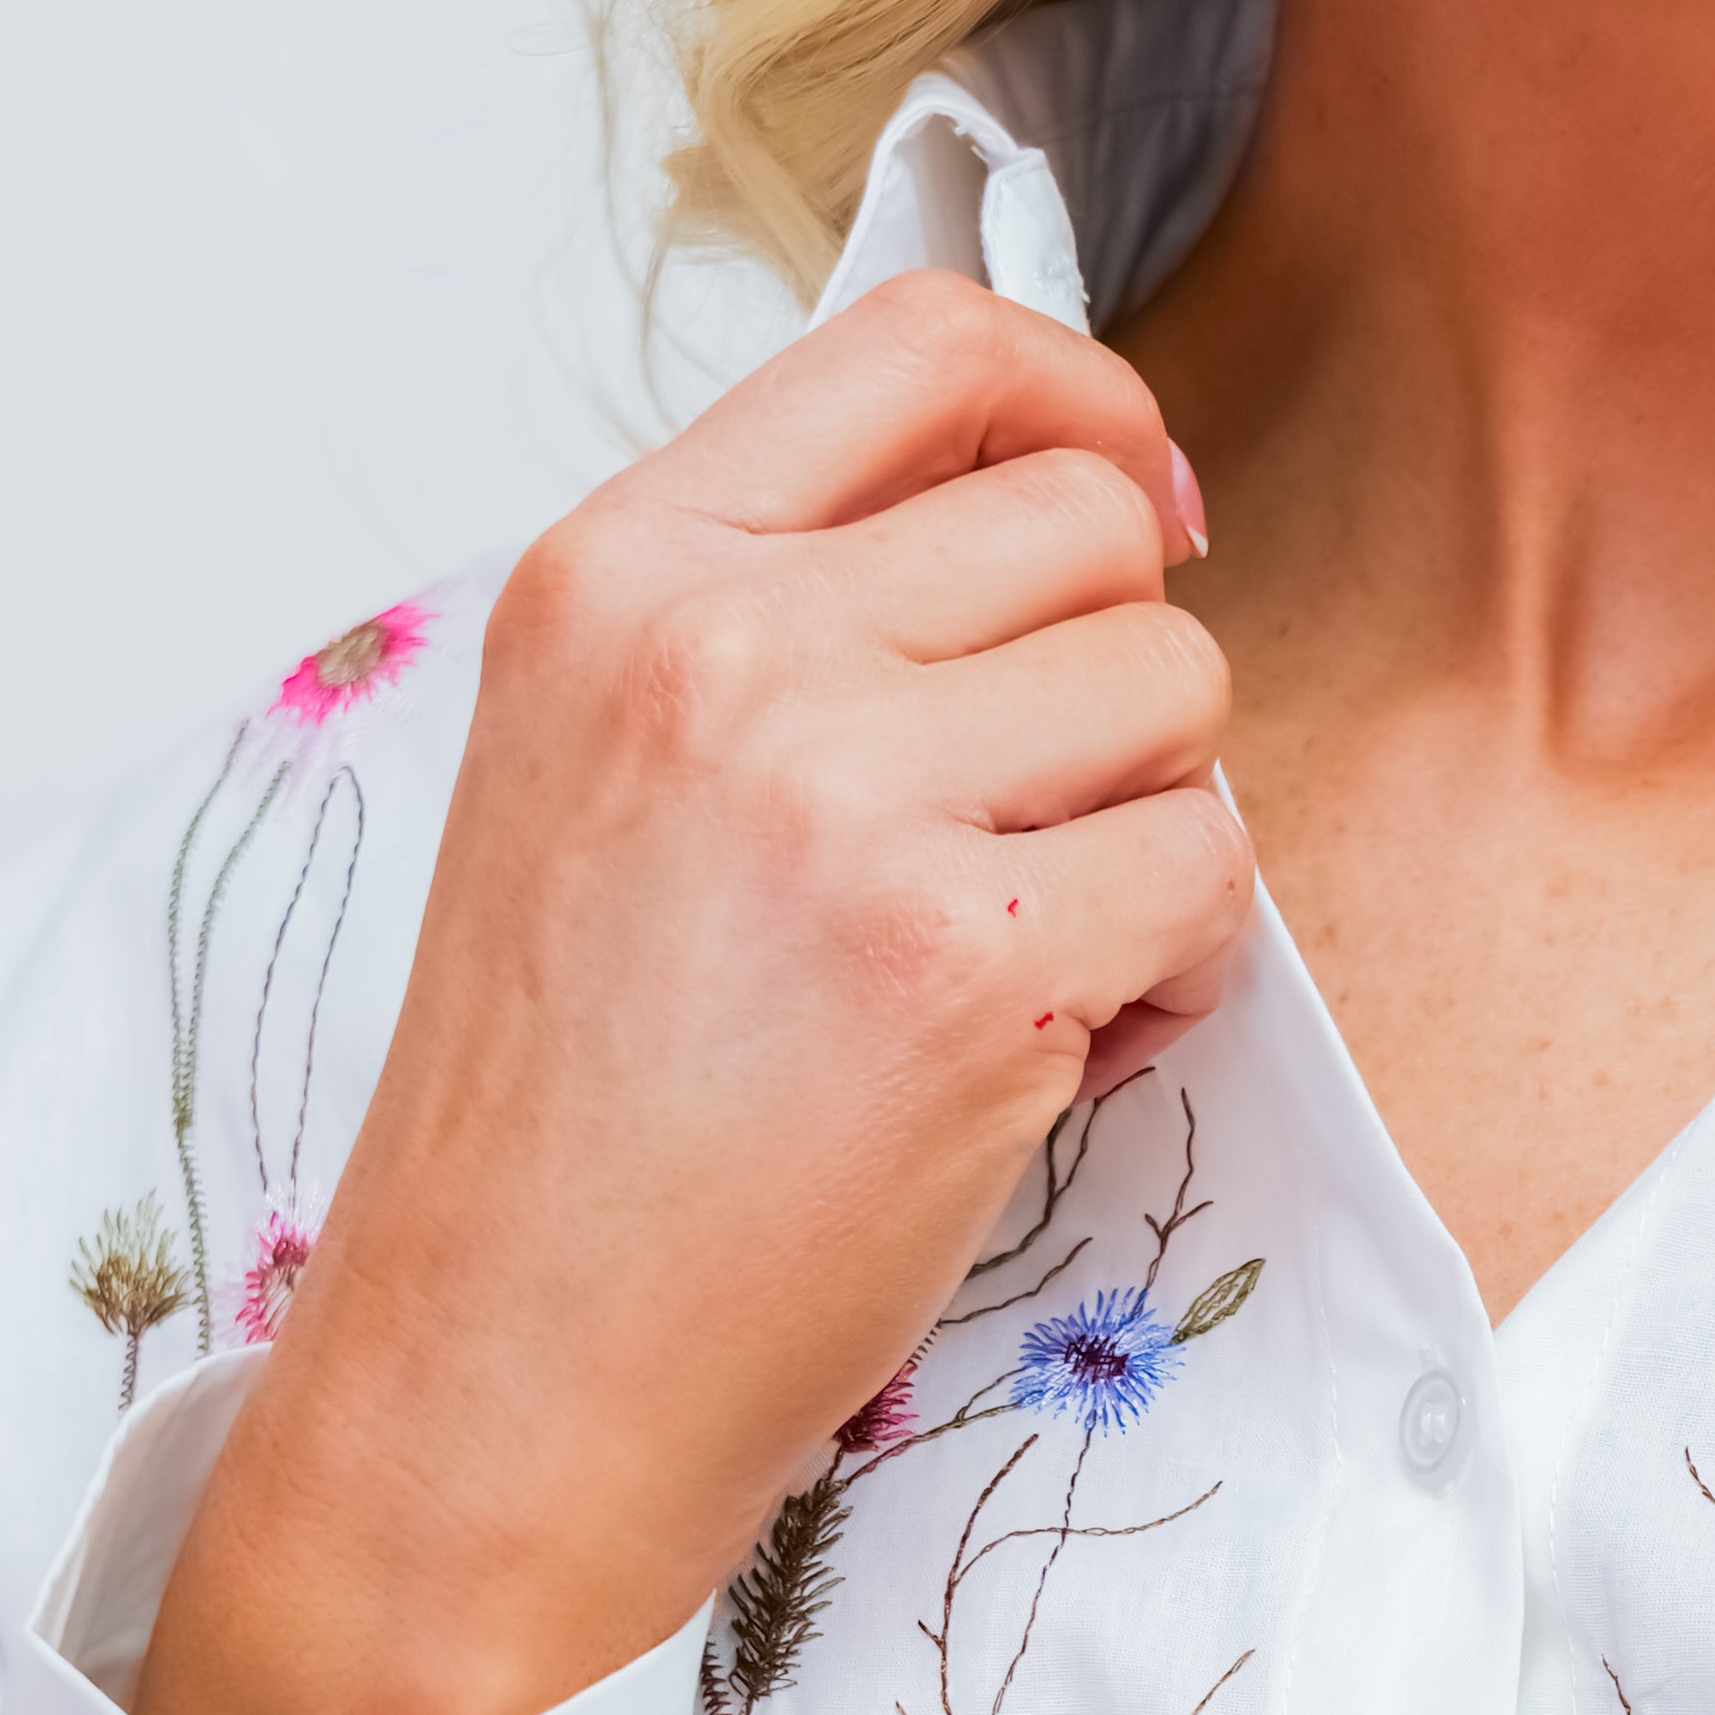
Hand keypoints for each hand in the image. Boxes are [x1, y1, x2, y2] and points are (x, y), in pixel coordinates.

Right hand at [134, 274, 1246, 1714]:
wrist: (507, 1369)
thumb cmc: (567, 1108)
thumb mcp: (599, 770)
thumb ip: (782, 614)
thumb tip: (1068, 495)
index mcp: (617, 570)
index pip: (919, 346)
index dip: (1079, 399)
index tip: (1136, 498)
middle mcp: (724, 647)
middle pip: (1084, 523)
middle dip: (1120, 670)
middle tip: (1042, 824)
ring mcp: (846, 800)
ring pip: (1173, 684)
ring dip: (1152, 823)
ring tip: (1025, 957)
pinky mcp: (969, 964)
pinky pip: (1208, 869)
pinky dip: (1176, 971)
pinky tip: (1052, 1053)